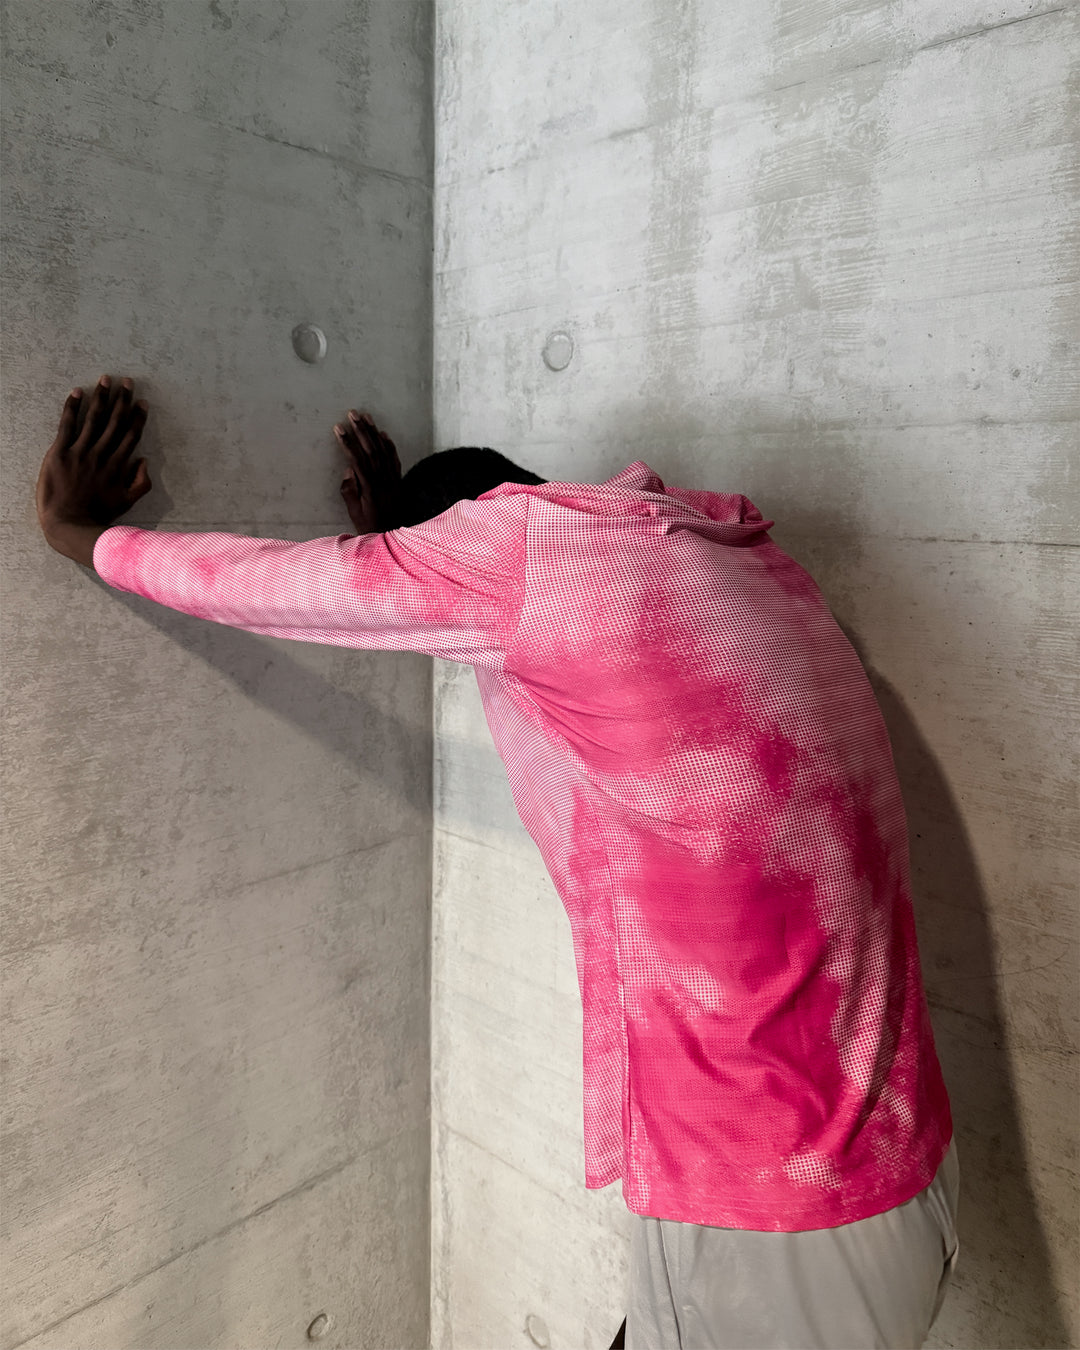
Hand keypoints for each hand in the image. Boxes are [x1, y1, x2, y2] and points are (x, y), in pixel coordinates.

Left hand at [36, 374, 150, 543]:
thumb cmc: (98, 515)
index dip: (137, 417)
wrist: (69, 523)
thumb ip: (141, 482)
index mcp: (118, 466)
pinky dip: (72, 408)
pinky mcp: (60, 453)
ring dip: (101, 398)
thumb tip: (145, 461)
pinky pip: (67, 425)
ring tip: (106, 380)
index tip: (142, 402)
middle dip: (122, 400)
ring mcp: (80, 452)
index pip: (130, 435)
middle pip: (114, 422)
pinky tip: (78, 393)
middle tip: (127, 382)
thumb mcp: (127, 502)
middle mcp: (101, 455)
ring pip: (94, 419)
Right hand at [334, 409, 401, 533]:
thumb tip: (348, 469)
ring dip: (374, 432)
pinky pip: (394, 458)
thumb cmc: (367, 524)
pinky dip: (389, 444)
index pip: (356, 458)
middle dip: (361, 429)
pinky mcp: (398, 480)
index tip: (338, 428)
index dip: (347, 442)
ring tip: (366, 416)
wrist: (391, 535)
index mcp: (369, 486)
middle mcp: (382, 479)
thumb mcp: (353, 512)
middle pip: (371, 449)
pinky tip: (383, 433)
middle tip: (352, 413)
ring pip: (383, 450)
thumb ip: (349, 491)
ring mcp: (392, 478)